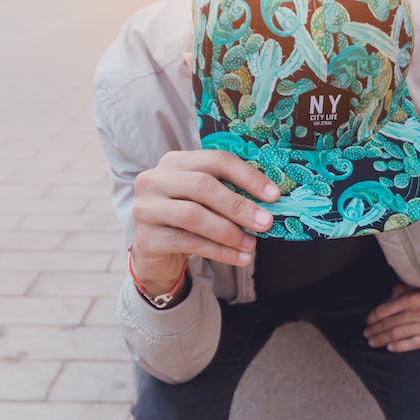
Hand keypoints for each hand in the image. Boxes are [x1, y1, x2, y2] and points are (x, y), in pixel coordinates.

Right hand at [130, 150, 279, 293]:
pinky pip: (188, 243)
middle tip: (265, 223)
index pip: (215, 160)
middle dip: (239, 206)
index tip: (273, 195)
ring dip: (229, 232)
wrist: (154, 252)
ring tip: (252, 245)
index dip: (247, 176)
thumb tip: (269, 202)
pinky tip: (239, 258)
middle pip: (202, 186)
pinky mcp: (145, 238)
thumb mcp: (204, 202)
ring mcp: (145, 208)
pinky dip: (219, 252)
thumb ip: (228, 194)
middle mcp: (154, 180)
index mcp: (174, 162)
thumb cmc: (186, 221)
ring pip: (194, 216)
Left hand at [364, 284, 419, 351]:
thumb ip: (406, 291)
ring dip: (383, 339)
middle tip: (366, 334)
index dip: (374, 316)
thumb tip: (390, 292)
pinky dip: (400, 346)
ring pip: (399, 333)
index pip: (387, 308)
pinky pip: (414, 343)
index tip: (368, 322)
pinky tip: (390, 348)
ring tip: (373, 343)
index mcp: (415, 298)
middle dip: (375, 329)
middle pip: (390, 323)